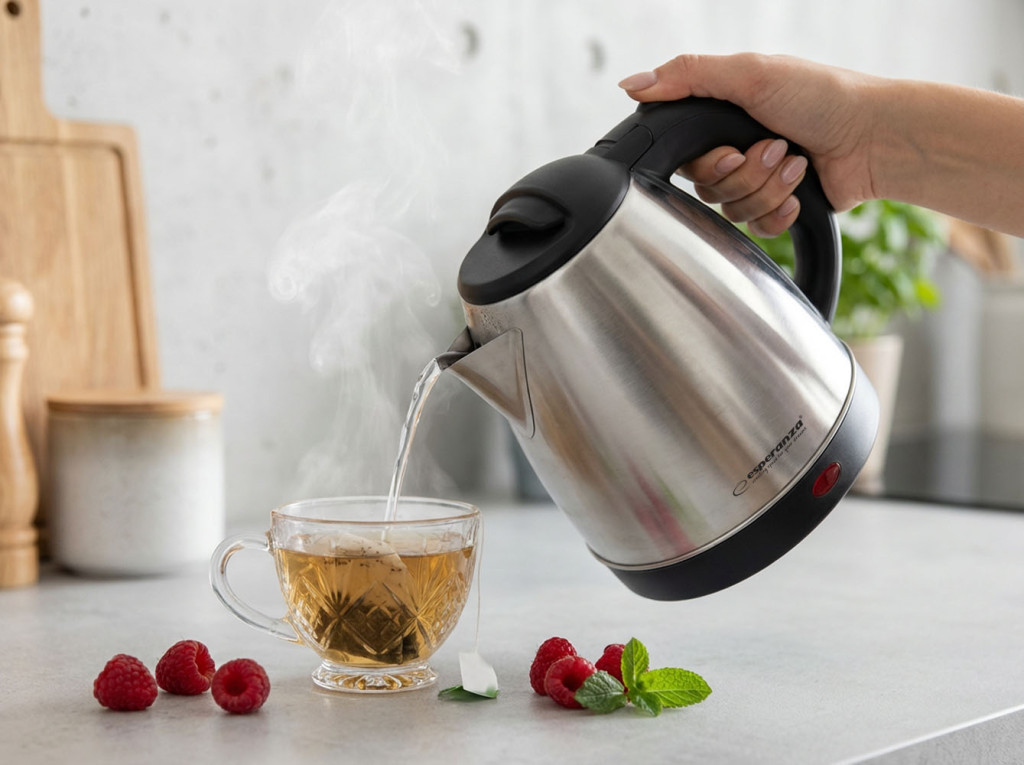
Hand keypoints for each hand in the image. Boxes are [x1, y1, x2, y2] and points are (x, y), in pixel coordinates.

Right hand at [619, 54, 877, 234]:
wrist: (874, 137)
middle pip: (708, 188)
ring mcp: (758, 181)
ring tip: (797, 162)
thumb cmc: (822, 96)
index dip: (706, 164)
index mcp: (723, 118)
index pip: (684, 158)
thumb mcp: (749, 73)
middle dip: (746, 173)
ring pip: (733, 211)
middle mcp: (736, 149)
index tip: (732, 152)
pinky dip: (780, 212)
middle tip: (777, 148)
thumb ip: (686, 76)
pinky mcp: (779, 208)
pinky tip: (800, 192)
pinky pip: (758, 230)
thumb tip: (630, 85)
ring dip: (769, 188)